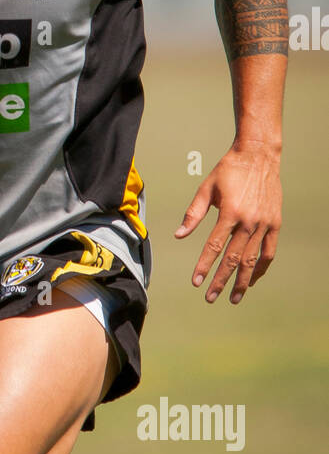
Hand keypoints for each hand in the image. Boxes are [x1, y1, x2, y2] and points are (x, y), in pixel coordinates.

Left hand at [174, 142, 281, 302]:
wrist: (258, 155)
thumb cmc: (229, 170)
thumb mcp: (207, 189)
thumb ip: (193, 214)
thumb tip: (179, 236)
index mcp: (230, 212)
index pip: (214, 247)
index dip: (204, 266)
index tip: (196, 282)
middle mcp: (249, 221)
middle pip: (233, 259)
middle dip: (220, 280)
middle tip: (210, 297)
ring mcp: (264, 224)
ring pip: (252, 260)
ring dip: (242, 281)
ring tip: (233, 298)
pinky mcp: (275, 223)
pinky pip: (269, 251)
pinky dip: (261, 267)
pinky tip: (252, 279)